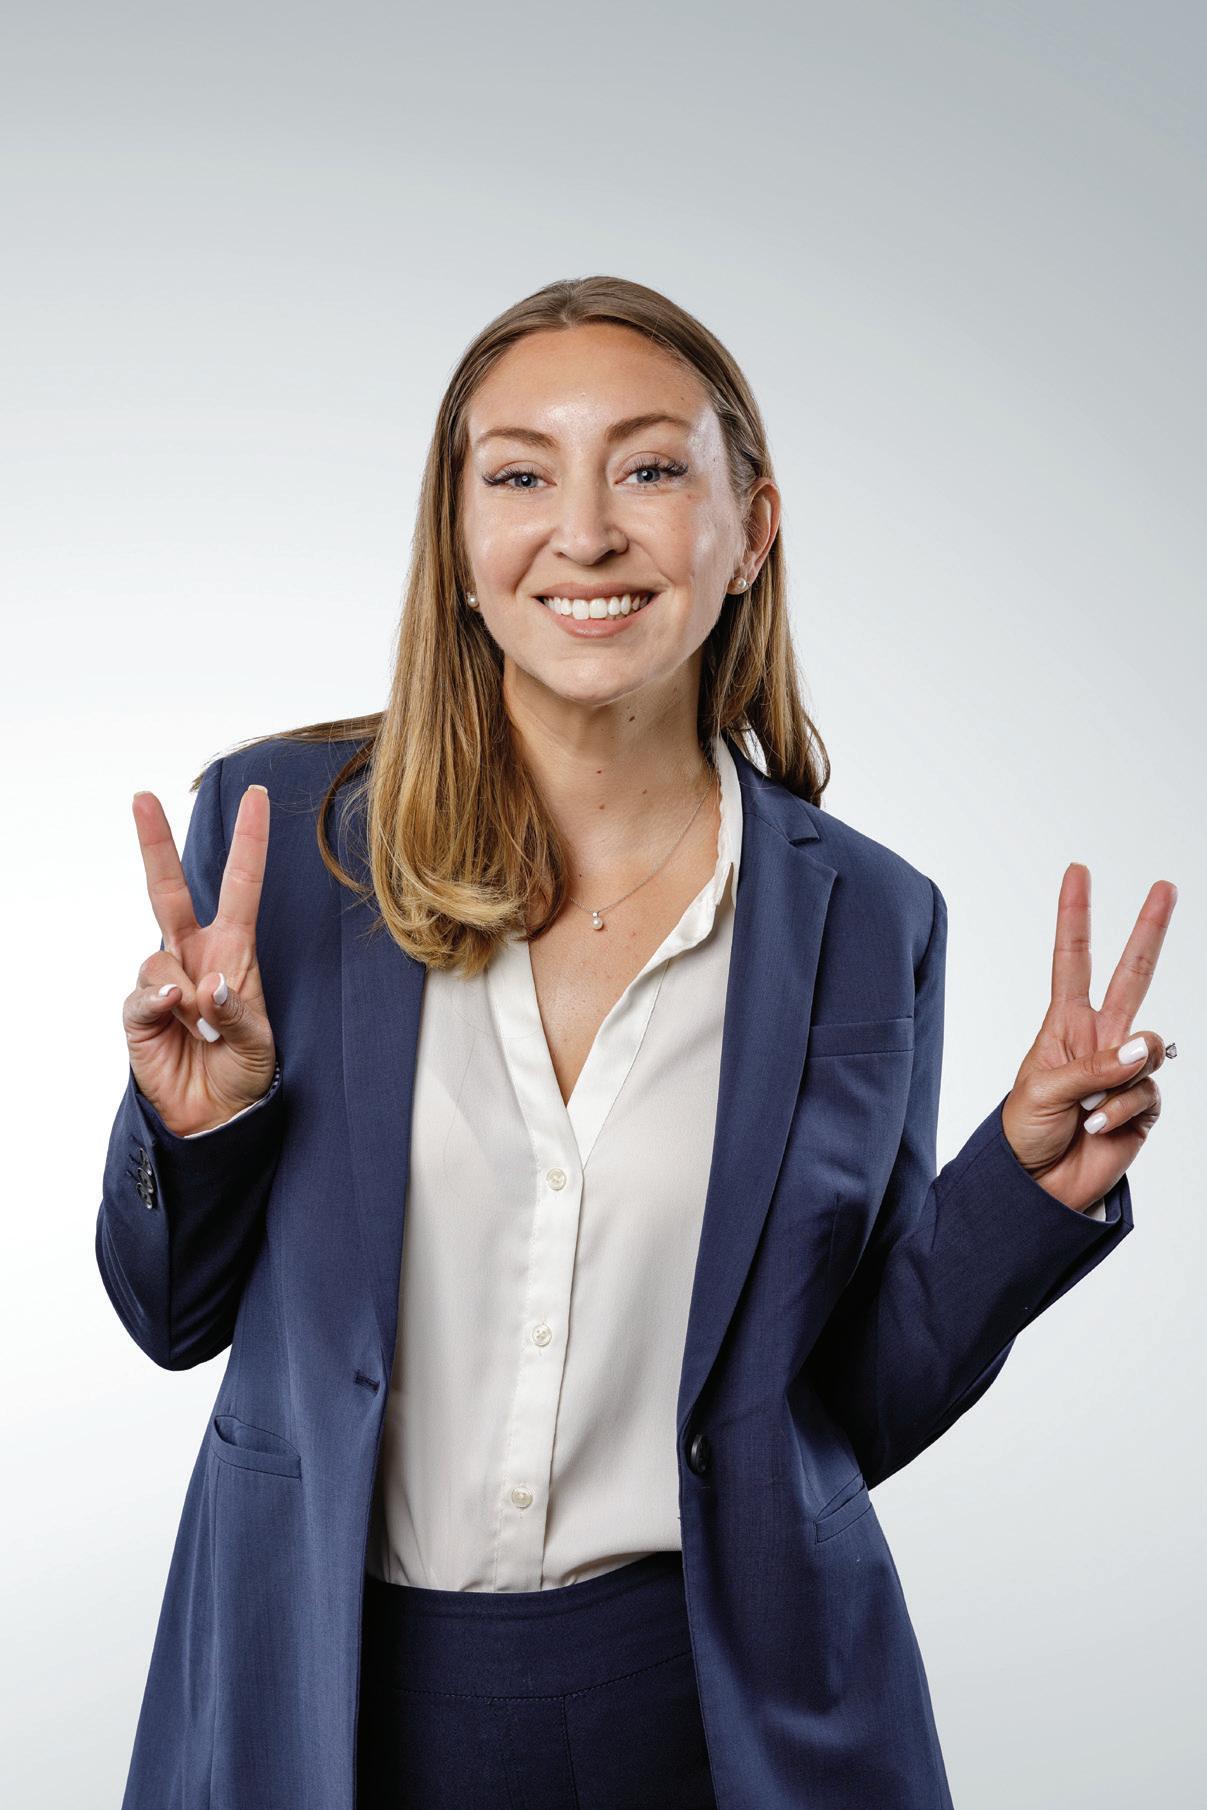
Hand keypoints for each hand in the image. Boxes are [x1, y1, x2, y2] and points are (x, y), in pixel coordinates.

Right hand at [123, 783, 277, 1135]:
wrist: (215, 1116)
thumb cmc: (244, 1072)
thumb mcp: (262, 1044)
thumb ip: (241, 1012)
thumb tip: (209, 985)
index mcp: (234, 951)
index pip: (242, 886)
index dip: (249, 842)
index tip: (259, 797)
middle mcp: (193, 955)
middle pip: (168, 889)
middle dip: (154, 843)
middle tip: (141, 797)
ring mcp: (162, 980)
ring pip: (159, 959)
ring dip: (185, 997)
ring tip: (204, 1030)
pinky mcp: (138, 1011)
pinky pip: (142, 995)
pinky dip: (158, 1007)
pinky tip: (174, 1020)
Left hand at [1000, 864, 1176, 1213]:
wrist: (1036, 1186)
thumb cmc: (1025, 1132)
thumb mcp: (1044, 1091)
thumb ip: (1096, 1065)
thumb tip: (1147, 1045)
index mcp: (1065, 1024)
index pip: (1072, 960)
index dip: (1075, 917)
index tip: (1077, 873)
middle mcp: (1101, 1039)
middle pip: (1132, 975)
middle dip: (1149, 931)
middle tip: (1167, 887)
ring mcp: (1125, 1070)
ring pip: (1149, 1051)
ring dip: (1117, 1084)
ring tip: (1085, 1113)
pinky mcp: (1143, 1105)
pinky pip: (1147, 1095)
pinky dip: (1122, 1113)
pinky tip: (1099, 1129)